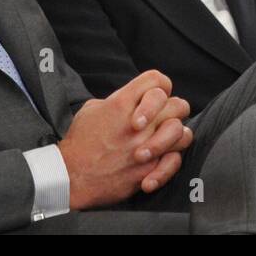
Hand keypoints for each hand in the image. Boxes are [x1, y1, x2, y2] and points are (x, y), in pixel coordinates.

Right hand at [58, 70, 193, 210]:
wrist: (72, 176)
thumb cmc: (79, 142)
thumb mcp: (92, 108)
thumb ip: (117, 101)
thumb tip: (131, 102)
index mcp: (122, 103)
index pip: (156, 80)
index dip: (158, 86)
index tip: (151, 96)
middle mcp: (139, 123)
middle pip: (178, 105)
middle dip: (172, 109)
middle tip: (161, 119)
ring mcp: (147, 147)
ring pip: (183, 133)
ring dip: (175, 135)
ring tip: (162, 139)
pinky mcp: (149, 170)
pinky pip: (175, 161)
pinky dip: (170, 162)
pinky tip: (157, 162)